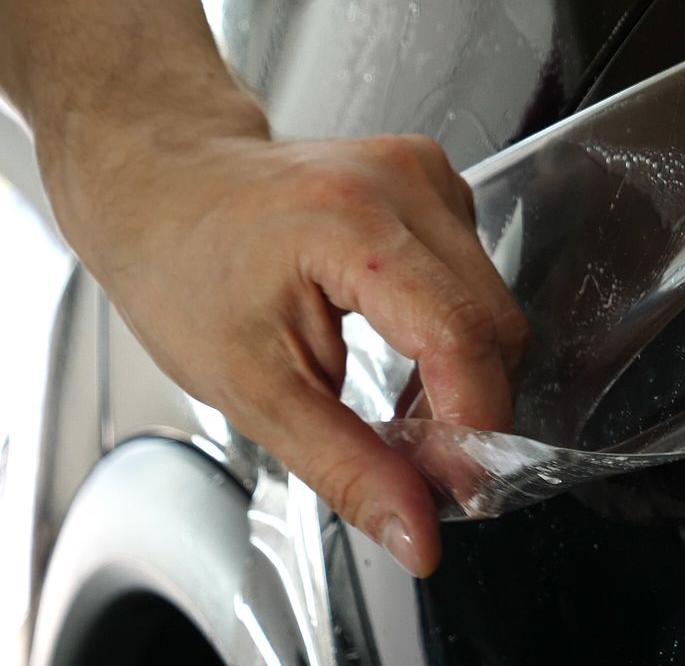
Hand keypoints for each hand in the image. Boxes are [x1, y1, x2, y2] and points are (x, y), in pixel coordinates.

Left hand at [38, 93, 525, 577]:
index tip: (458, 490)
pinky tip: (408, 357)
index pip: (457, 334)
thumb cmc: (186, 273)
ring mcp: (428, 176)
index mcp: (349, 225)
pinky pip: (480, 278)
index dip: (472, 422)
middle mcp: (403, 184)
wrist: (166, 186)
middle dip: (472, 410)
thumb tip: (417, 533)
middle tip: (424, 469)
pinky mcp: (439, 182)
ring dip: (467, 376)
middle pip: (492, 323)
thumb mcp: (250, 390)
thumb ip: (345, 465)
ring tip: (404, 414)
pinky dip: (456, 335)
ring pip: (495, 306)